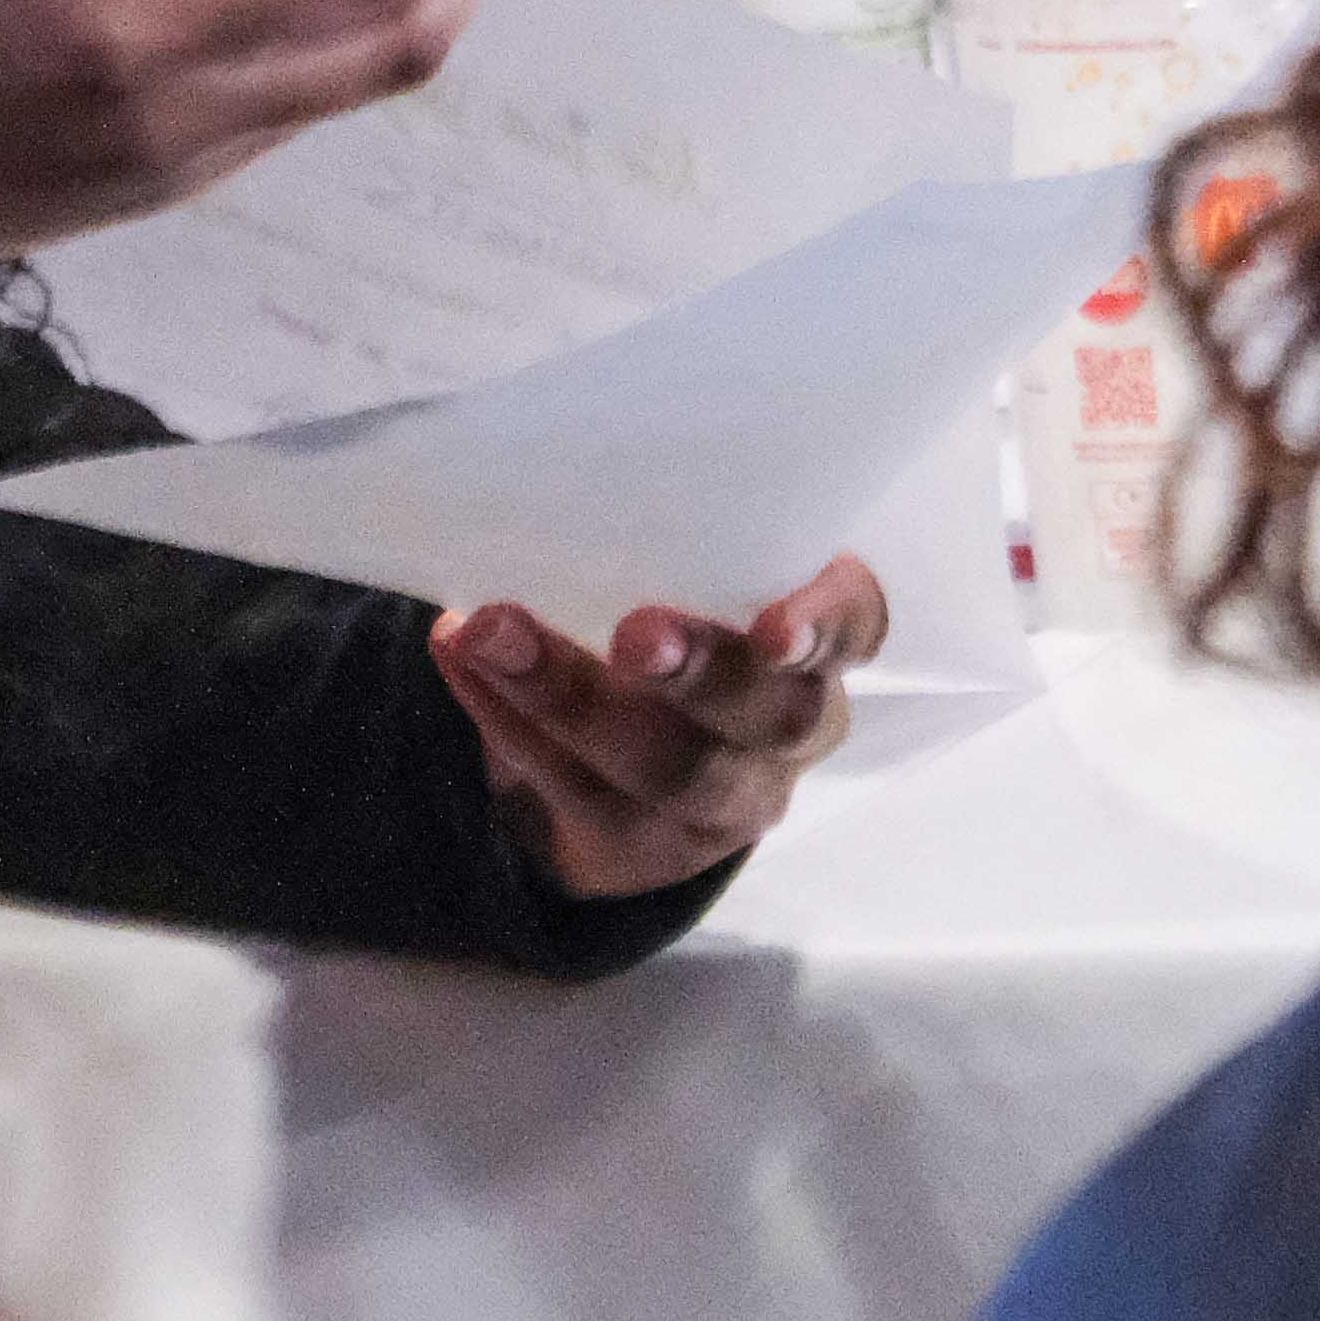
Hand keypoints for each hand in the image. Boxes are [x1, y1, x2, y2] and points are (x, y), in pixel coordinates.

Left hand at [430, 555, 886, 900]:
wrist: (619, 771)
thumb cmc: (665, 628)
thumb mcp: (680, 582)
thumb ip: (653, 546)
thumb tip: (545, 472)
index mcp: (814, 648)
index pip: (857, 624)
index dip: (827, 622)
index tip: (776, 622)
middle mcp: (788, 729)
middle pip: (767, 713)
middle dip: (699, 672)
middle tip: (633, 635)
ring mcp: (723, 799)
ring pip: (667, 767)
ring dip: (567, 694)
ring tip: (487, 632)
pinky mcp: (645, 847)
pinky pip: (577, 791)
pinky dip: (506, 719)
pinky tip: (462, 661)